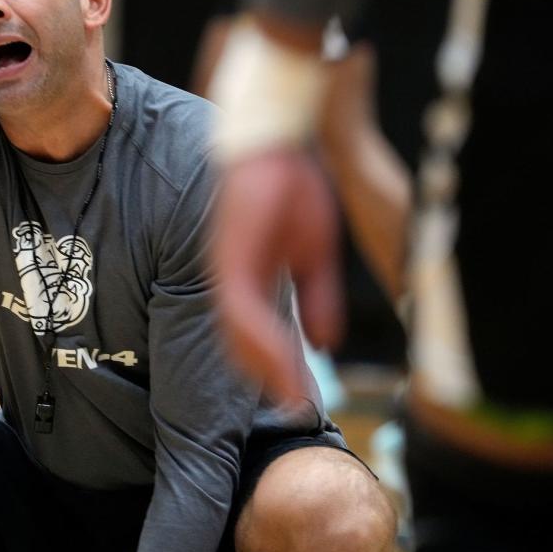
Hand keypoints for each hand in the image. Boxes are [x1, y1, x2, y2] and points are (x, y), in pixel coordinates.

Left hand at [214, 148, 343, 401]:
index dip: (277, 367)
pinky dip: (261, 339)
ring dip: (266, 367)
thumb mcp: (315, 253)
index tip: (299, 396)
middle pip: (242, 342)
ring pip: (239, 334)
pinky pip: (240, 309)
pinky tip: (282, 360)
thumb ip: (318, 297)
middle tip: (293, 406)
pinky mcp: (229, 258)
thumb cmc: (293, 189)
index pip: (257, 334)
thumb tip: (325, 343)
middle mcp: (232, 278)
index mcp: (249, 278)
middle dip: (269, 377)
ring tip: (290, 396)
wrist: (278, 145)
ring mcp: (228, 269)